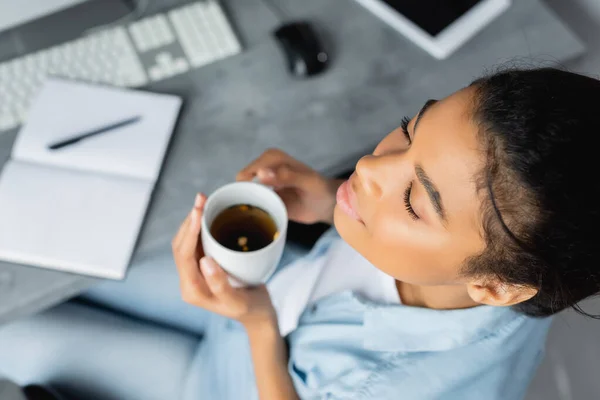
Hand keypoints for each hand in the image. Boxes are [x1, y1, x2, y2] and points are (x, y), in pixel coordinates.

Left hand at [171, 194, 276, 328]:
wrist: (258, 314)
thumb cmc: (250, 309)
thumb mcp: (237, 300)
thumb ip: (219, 284)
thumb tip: (204, 261)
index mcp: (192, 289)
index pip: (184, 255)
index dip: (189, 231)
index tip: (198, 211)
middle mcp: (189, 280)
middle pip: (181, 245)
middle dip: (189, 221)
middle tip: (201, 199)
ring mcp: (196, 273)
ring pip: (187, 241)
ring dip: (193, 221)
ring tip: (203, 201)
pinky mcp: (205, 266)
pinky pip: (198, 243)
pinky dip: (202, 227)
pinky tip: (210, 215)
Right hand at [237, 149, 342, 224]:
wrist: (328, 205)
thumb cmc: (320, 189)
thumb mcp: (307, 182)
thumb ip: (286, 176)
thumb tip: (260, 173)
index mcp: (270, 159)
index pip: (245, 175)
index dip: (246, 191)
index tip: (260, 206)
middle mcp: (263, 170)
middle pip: (240, 188)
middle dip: (245, 202)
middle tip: (263, 215)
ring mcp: (262, 185)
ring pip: (243, 197)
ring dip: (248, 209)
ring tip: (262, 218)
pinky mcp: (265, 198)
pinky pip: (251, 206)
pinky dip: (254, 214)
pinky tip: (263, 221)